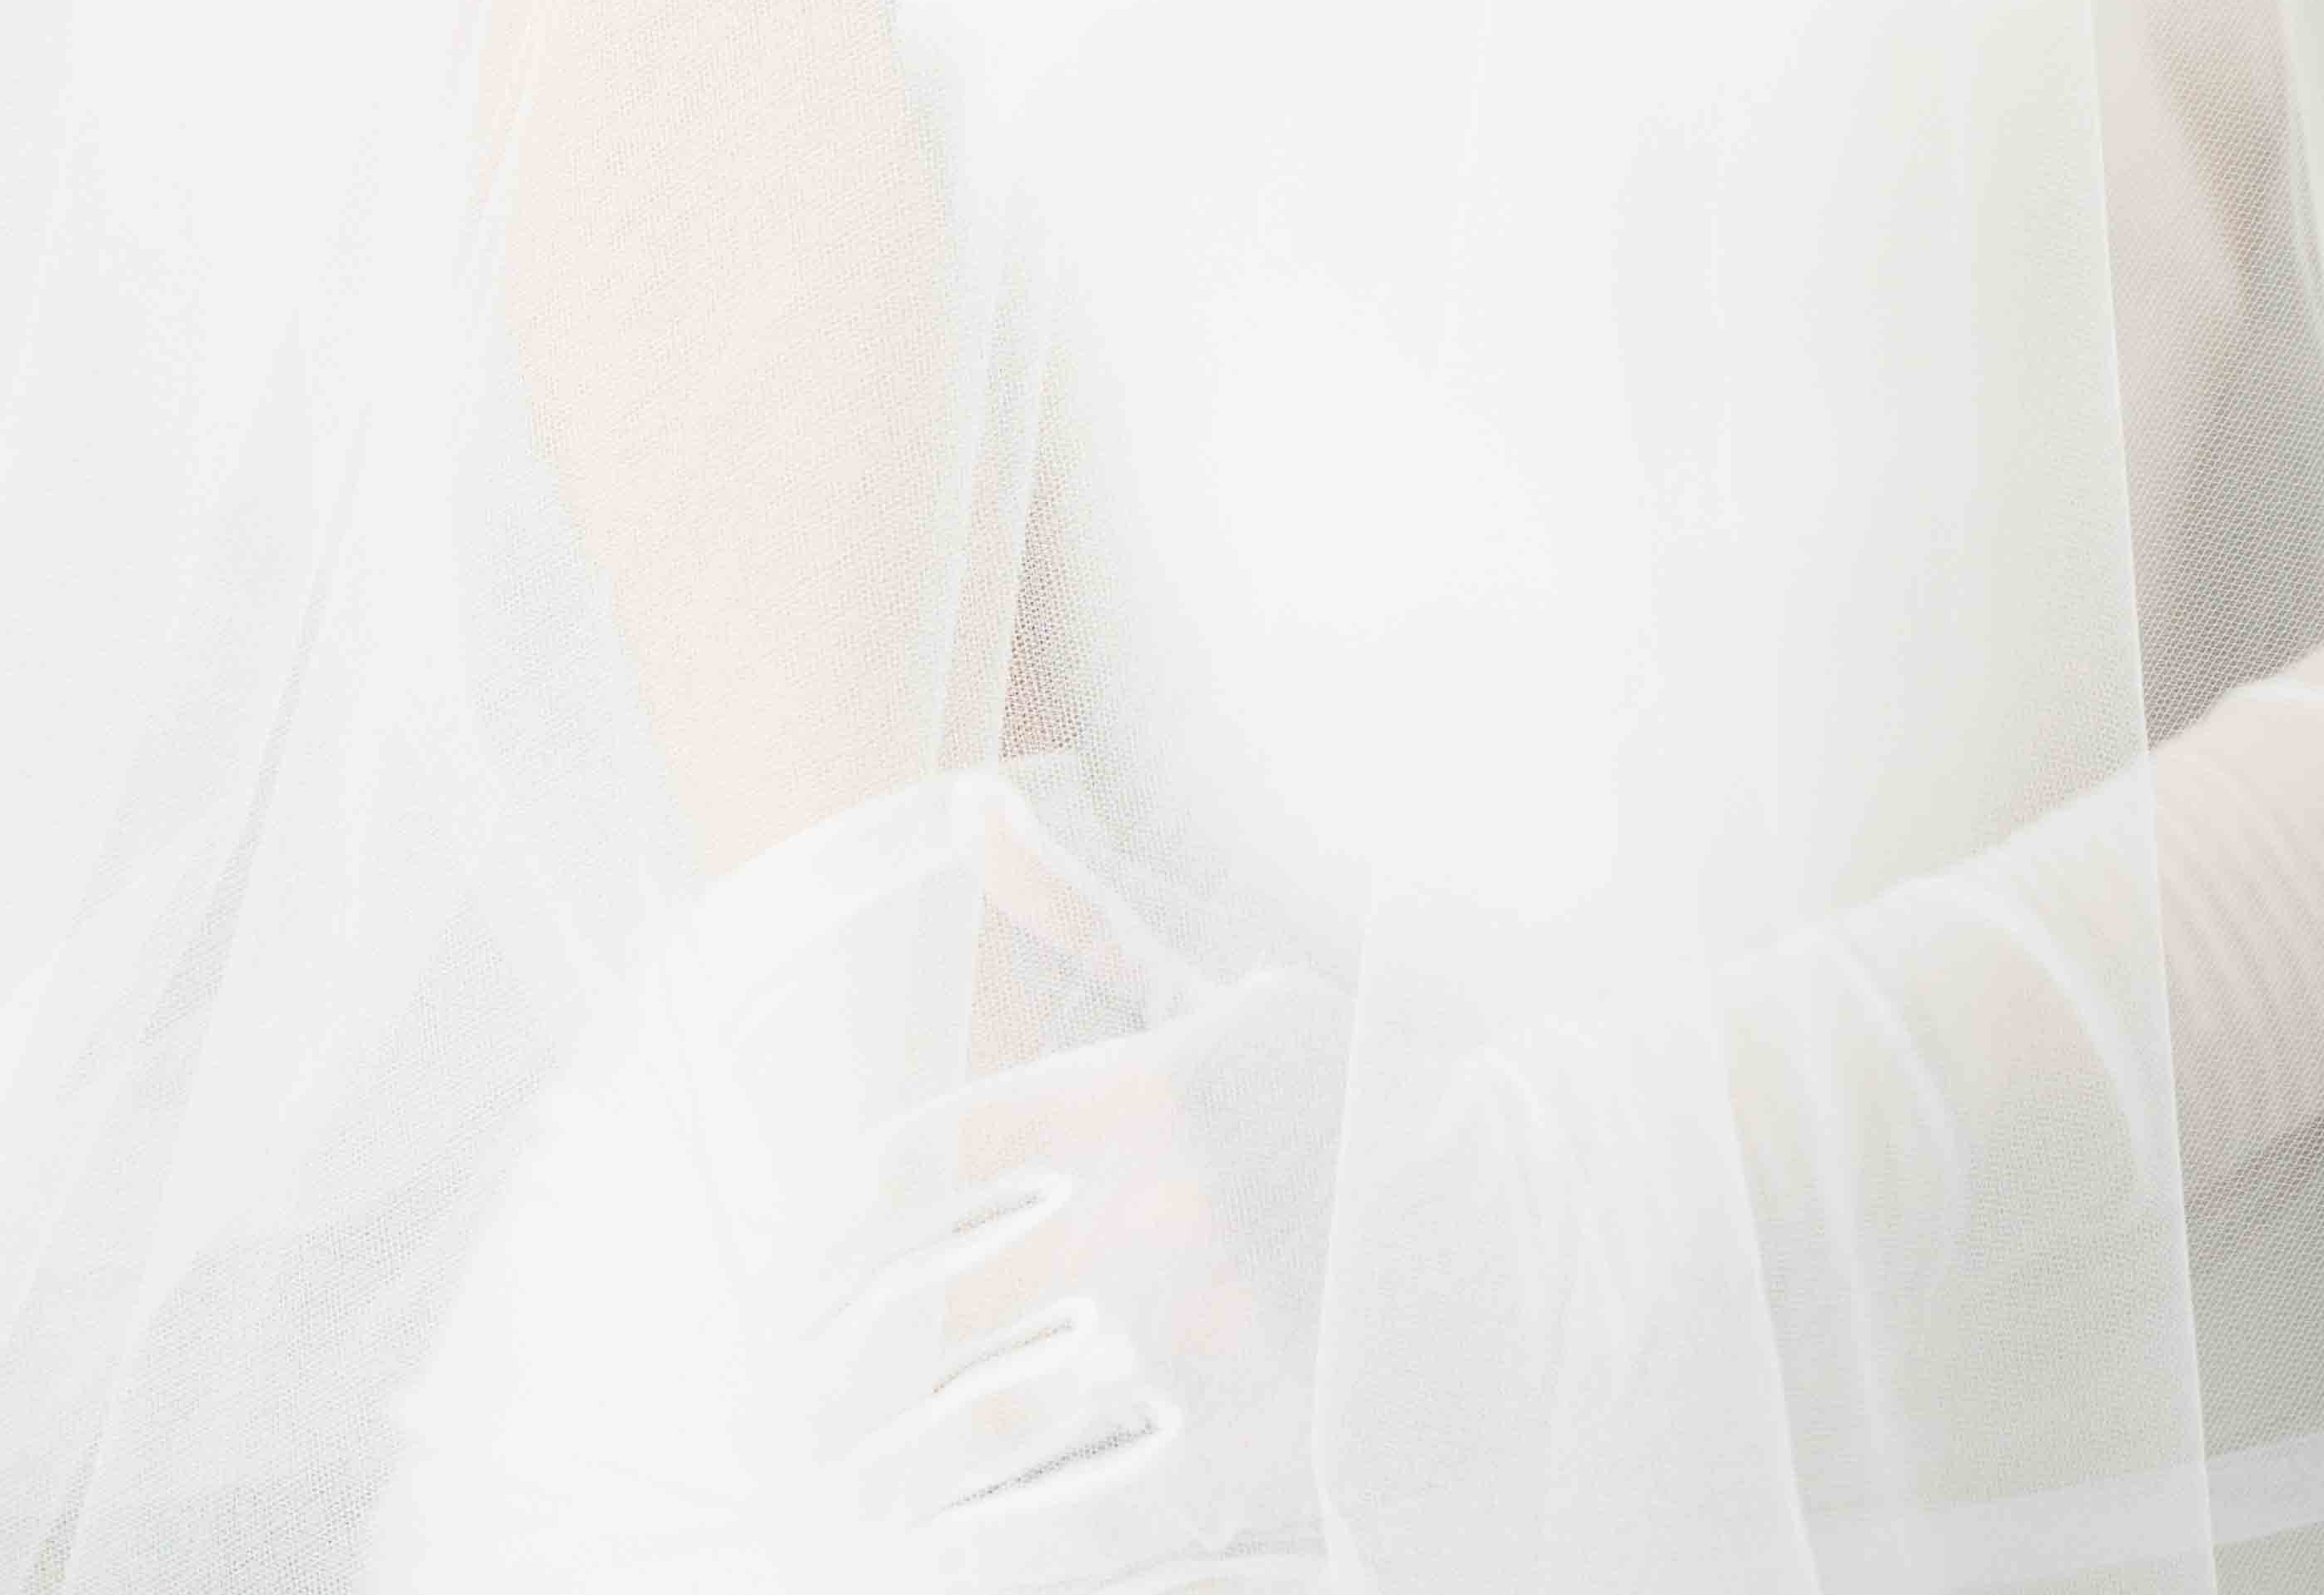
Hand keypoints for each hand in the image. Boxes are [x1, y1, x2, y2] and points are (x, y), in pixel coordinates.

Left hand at [740, 782, 1347, 1584]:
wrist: (1522, 1220)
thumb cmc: (1351, 1095)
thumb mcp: (1225, 982)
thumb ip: (1086, 911)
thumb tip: (971, 803)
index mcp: (1138, 1091)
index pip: (922, 1161)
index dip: (833, 1233)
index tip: (801, 1281)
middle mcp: (1153, 1211)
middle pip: (929, 1308)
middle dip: (839, 1372)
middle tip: (802, 1408)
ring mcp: (1199, 1339)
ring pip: (984, 1425)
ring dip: (890, 1471)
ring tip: (852, 1491)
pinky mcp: (1250, 1450)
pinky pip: (1081, 1525)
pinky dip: (994, 1551)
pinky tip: (945, 1555)